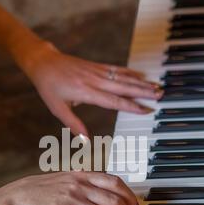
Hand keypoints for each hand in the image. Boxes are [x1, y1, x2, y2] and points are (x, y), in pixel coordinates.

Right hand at [5, 171, 141, 204]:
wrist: (14, 199)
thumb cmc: (38, 192)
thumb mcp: (63, 181)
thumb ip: (82, 185)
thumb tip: (100, 195)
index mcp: (81, 175)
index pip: (113, 182)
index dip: (129, 195)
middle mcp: (79, 186)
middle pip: (114, 200)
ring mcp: (71, 200)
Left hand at [20, 39, 162, 135]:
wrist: (43, 62)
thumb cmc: (49, 87)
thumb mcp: (58, 108)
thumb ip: (73, 125)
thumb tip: (85, 141)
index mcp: (86, 92)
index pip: (113, 101)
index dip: (131, 106)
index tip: (145, 110)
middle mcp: (94, 80)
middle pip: (124, 87)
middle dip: (143, 92)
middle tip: (160, 96)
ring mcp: (96, 71)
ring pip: (123, 77)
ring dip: (140, 82)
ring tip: (156, 86)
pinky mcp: (96, 66)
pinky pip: (116, 69)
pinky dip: (130, 73)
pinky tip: (140, 76)